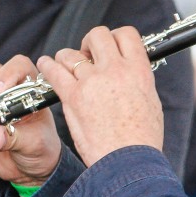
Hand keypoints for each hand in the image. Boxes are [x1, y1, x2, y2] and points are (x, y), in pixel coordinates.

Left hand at [38, 26, 163, 166]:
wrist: (129, 162)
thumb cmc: (142, 139)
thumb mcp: (151, 102)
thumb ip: (137, 82)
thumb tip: (129, 74)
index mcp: (138, 70)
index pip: (126, 34)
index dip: (115, 37)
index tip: (108, 48)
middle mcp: (115, 70)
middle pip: (97, 35)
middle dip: (89, 42)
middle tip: (86, 55)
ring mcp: (92, 82)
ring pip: (71, 53)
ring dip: (67, 57)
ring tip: (65, 66)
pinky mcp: (73, 97)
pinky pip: (54, 71)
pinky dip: (48, 66)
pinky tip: (45, 66)